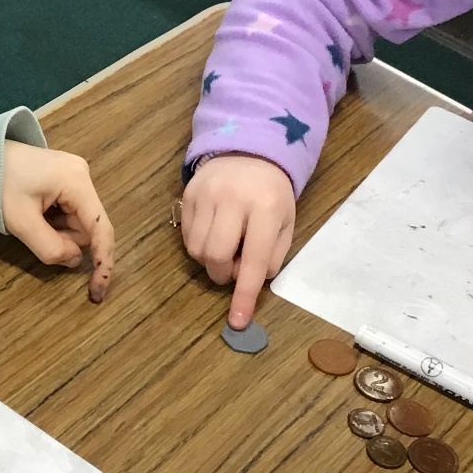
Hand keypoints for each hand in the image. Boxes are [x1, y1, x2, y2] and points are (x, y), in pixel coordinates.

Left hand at [0, 142, 114, 302]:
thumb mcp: (21, 222)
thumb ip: (51, 247)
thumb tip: (75, 261)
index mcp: (76, 181)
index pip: (101, 228)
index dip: (102, 261)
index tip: (98, 289)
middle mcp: (83, 175)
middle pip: (88, 227)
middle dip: (65, 240)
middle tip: (33, 232)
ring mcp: (74, 175)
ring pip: (78, 222)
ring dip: (57, 232)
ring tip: (30, 219)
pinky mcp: (65, 179)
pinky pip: (69, 212)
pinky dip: (53, 222)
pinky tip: (34, 213)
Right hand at [181, 154, 296, 329]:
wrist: (249, 150)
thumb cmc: (272, 194)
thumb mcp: (286, 223)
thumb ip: (272, 255)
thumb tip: (249, 283)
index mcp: (266, 208)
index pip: (253, 259)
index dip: (244, 294)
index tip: (236, 321)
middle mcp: (233, 199)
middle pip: (216, 256)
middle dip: (222, 274)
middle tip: (232, 268)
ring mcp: (206, 194)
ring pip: (196, 249)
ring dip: (209, 261)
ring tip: (225, 246)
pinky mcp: (188, 193)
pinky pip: (186, 235)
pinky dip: (198, 244)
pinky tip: (212, 231)